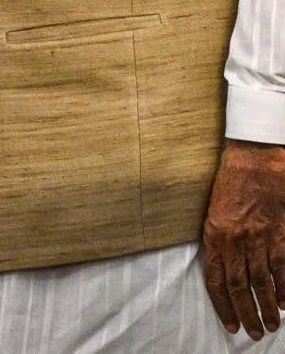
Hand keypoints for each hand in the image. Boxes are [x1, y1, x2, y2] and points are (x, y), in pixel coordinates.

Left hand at [203, 139, 284, 340]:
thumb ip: (218, 239)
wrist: (254, 158)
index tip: (230, 324)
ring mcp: (259, 238)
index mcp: (214, 234)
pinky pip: (283, 268)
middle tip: (255, 333)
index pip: (215, 279)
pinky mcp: (280, 233)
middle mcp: (235, 240)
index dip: (223, 305)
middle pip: (240, 287)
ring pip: (263, 282)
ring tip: (272, 324)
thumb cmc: (231, 182)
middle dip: (247, 313)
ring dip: (267, 307)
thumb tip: (221, 268)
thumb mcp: (214, 209)